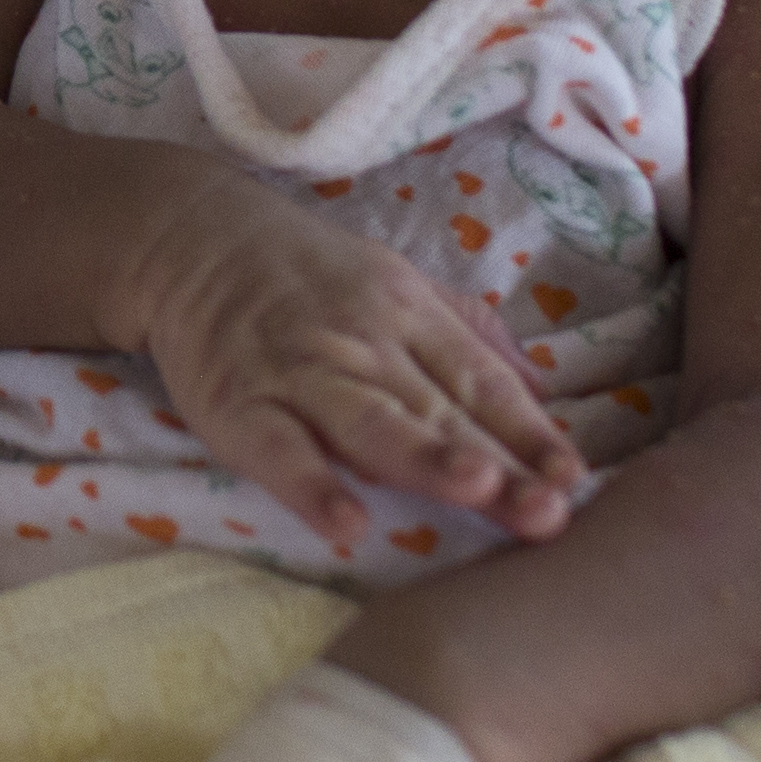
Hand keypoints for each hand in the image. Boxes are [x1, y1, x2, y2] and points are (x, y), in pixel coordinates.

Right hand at [113, 164, 589, 555]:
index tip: (571, 479)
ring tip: (476, 492)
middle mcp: (362, 342)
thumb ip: (467, 335)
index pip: (480, 380)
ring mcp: (299, 373)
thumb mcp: (396, 283)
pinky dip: (311, 486)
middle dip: (496, 463)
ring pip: (370, 422)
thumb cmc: (306, 275)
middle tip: (548, 511)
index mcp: (408, 313)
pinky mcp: (236, 404)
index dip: (528, 432)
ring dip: (425, 458)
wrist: (189, 238)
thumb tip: (545, 392)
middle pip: (438, 409)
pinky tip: (348, 523)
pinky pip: (277, 450)